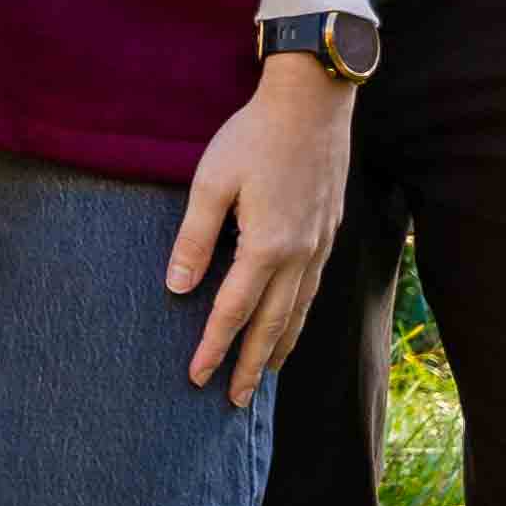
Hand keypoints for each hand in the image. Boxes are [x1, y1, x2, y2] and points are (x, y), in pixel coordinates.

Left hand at [169, 52, 355, 396]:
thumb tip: (176, 288)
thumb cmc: (253, 138)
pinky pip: (312, 290)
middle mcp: (300, 256)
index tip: (196, 376)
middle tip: (233, 400)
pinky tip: (291, 326)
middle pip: (273, 325)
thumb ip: (193, 238)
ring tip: (264, 377)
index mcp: (267, 246)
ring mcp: (320, 246)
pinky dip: (299, 318)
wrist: (313, 104)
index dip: (213, 347)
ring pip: (299, 312)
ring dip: (280, 348)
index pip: (234, 312)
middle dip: (251, 365)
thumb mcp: (210, 183)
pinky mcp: (328, 233)